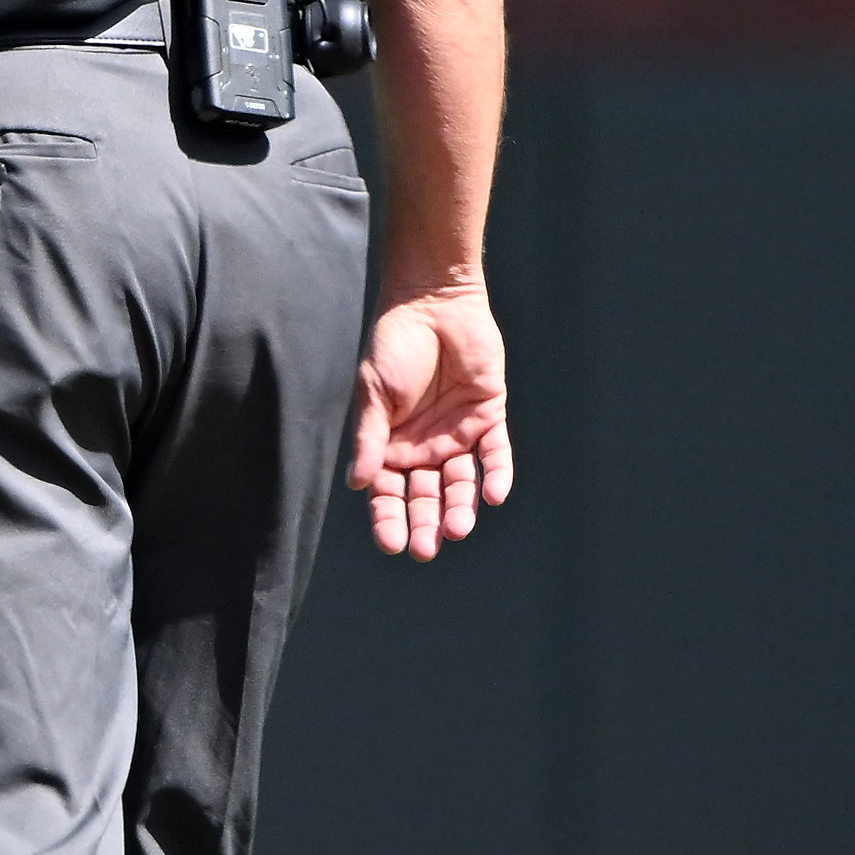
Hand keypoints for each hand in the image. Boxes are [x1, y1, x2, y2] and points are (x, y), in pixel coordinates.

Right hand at [349, 278, 511, 559]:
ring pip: (461, 483)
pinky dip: (496, 474)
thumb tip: (358, 484)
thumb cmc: (394, 345)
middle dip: (424, 523)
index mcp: (389, 446)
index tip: (392, 544)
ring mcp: (457, 434)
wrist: (433, 304)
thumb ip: (370, 438)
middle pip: (425, 496)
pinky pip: (496, 453)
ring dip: (460, 506)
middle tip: (425, 549)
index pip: (388, 493)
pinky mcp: (489, 417)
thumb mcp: (374, 393)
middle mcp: (424, 447)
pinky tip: (493, 495)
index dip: (389, 519)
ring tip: (458, 528)